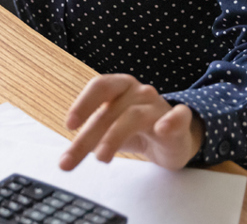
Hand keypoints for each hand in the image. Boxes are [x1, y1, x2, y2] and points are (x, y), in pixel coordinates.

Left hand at [59, 74, 204, 170]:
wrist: (174, 137)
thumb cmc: (136, 129)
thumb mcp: (109, 130)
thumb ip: (90, 138)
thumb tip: (66, 157)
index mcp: (120, 87)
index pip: (99, 86)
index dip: (83, 104)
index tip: (69, 125)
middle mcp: (139, 92)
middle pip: (111, 110)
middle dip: (88, 136)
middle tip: (70, 159)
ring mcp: (159, 105)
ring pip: (134, 116)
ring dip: (114, 137)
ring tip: (101, 157)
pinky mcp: (180, 121)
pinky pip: (179, 116)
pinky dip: (171, 121)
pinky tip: (163, 129)